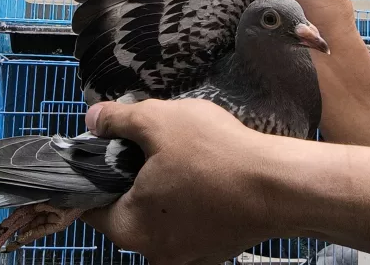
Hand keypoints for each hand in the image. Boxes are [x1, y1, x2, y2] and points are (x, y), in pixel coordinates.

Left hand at [81, 99, 369, 264]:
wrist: (279, 184)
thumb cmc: (211, 152)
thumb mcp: (157, 121)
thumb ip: (117, 120)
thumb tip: (91, 118)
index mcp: (130, 228)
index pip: (90, 206)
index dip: (93, 174)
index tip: (108, 150)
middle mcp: (154, 253)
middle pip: (126, 210)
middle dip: (131, 177)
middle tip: (149, 145)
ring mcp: (188, 257)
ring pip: (158, 216)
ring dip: (161, 188)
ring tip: (181, 156)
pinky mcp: (215, 251)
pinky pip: (186, 222)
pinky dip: (187, 201)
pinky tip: (205, 175)